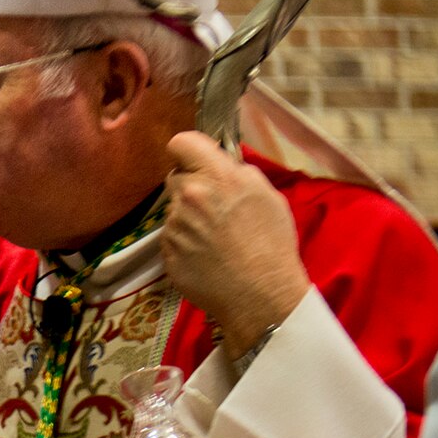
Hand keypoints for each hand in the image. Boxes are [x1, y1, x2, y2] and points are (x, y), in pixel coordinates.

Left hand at [161, 131, 310, 359]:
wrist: (260, 295)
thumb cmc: (272, 244)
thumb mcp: (267, 196)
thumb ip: (238, 174)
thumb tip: (222, 164)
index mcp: (215, 177)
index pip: (181, 142)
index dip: (190, 151)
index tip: (199, 161)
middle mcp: (187, 197)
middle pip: (175, 177)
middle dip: (191, 185)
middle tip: (214, 206)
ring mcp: (173, 226)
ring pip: (174, 209)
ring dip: (188, 216)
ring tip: (216, 238)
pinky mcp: (165, 251)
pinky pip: (171, 237)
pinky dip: (185, 242)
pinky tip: (207, 256)